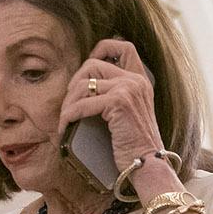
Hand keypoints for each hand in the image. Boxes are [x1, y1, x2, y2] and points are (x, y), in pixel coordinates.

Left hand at [58, 38, 173, 198]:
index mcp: (140, 81)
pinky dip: (68, 116)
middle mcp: (136, 80)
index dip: (101, 50)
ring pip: (83, 83)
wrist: (147, 165)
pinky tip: (65, 127)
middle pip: (93, 64)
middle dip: (74, 84)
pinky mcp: (119, 102)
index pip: (123, 47)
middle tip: (68, 105)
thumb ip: (116, 96)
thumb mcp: (130, 114)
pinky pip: (82, 104)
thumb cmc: (134, 146)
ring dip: (68, 103)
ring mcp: (128, 88)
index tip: (85, 71)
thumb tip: (83, 87)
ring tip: (64, 119)